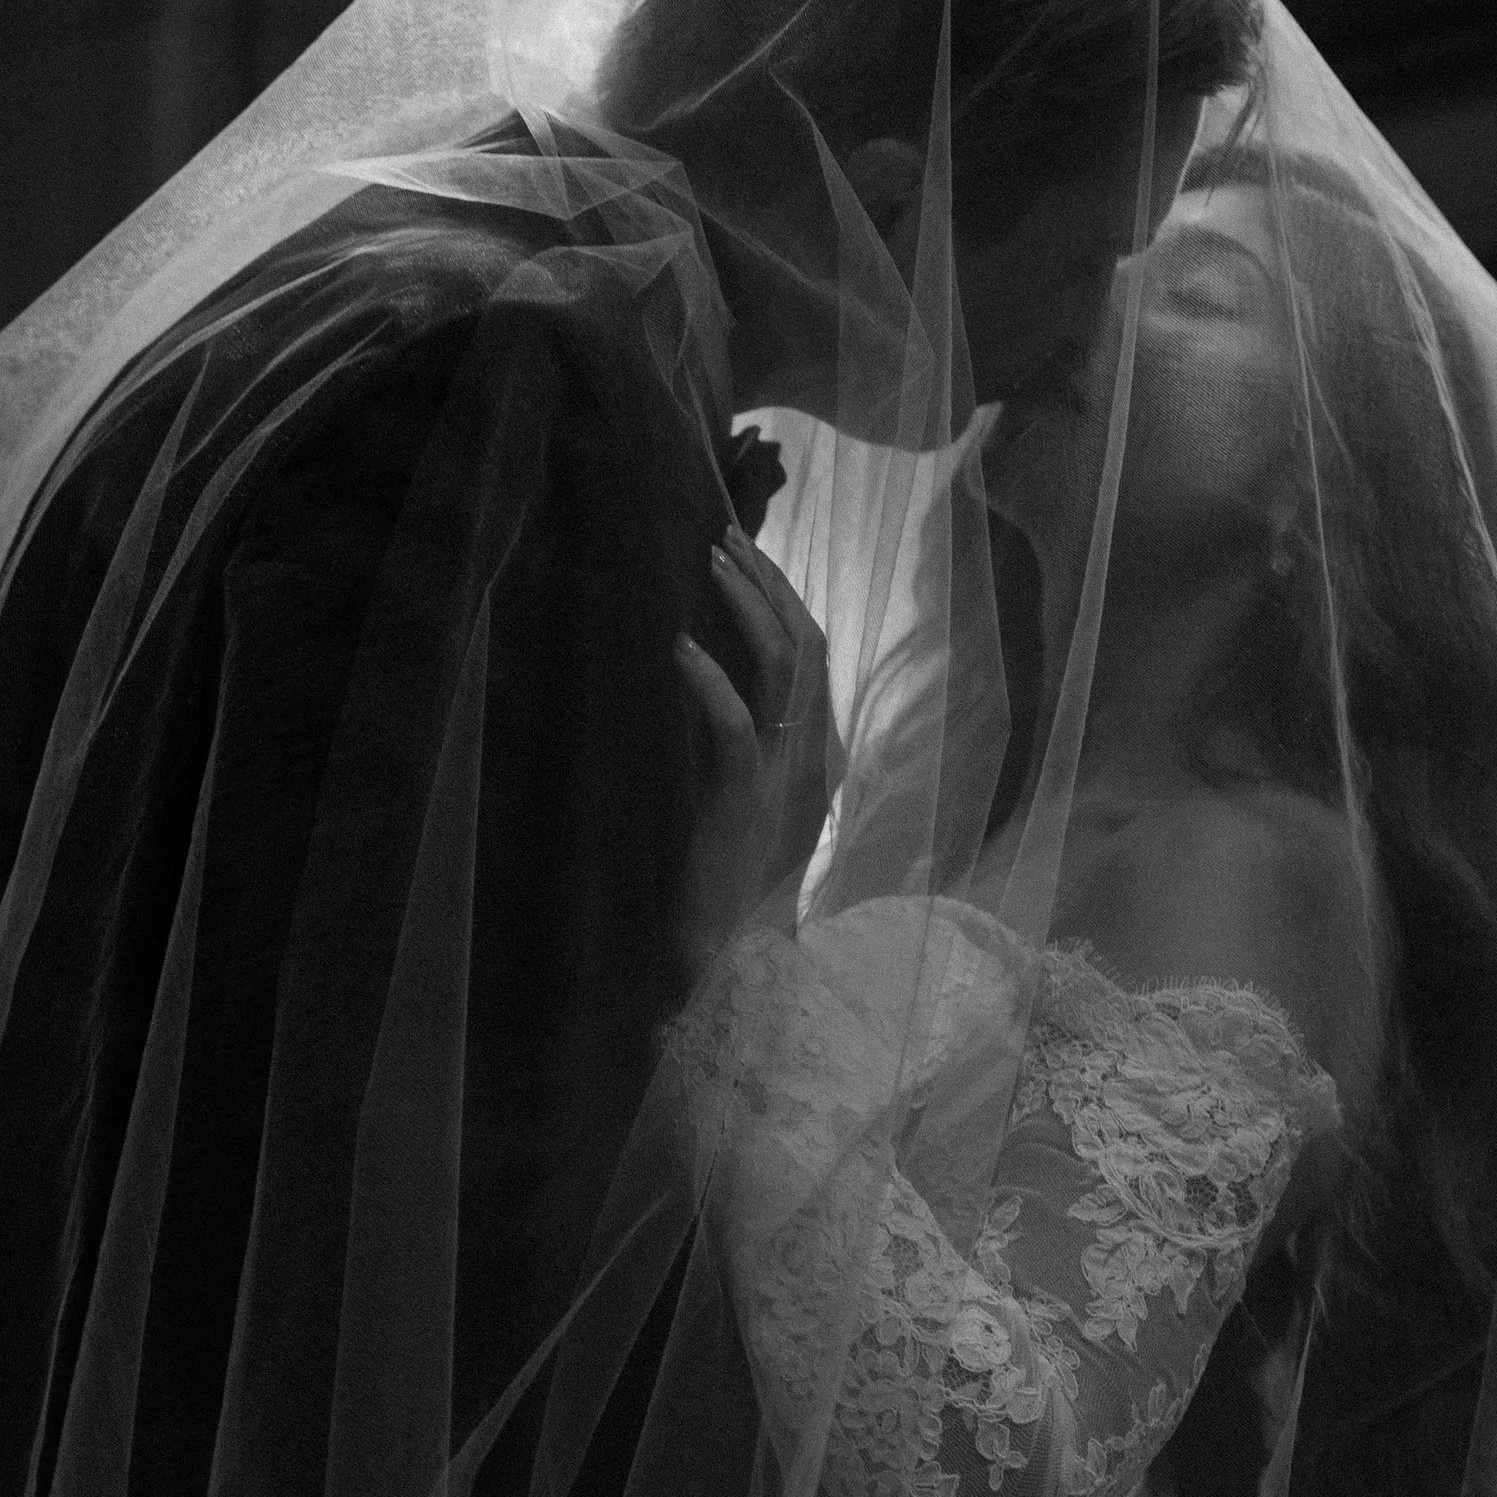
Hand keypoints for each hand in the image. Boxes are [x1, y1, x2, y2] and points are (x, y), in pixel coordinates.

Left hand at [674, 528, 836, 970]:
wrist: (726, 958)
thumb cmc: (726, 887)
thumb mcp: (746, 802)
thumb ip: (749, 746)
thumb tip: (726, 689)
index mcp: (817, 755)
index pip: (815, 655)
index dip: (785, 598)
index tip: (744, 556)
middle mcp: (813, 757)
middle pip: (807, 645)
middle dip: (770, 583)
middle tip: (726, 538)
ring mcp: (786, 776)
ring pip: (784, 669)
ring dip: (747, 609)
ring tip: (711, 563)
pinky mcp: (748, 799)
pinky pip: (738, 724)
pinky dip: (710, 681)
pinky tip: (679, 649)